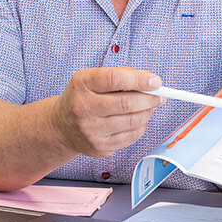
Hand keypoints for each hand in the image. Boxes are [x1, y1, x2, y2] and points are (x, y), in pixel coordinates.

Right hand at [50, 66, 164, 157]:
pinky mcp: (99, 146)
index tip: (156, 81)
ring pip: (132, 122)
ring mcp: (90, 129)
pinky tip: (138, 120)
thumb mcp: (92, 78)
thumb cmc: (82, 97)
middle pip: (126, 103)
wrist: (61, 126)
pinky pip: (130, 137)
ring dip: (147, 113)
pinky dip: (140, 127)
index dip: (140, 80)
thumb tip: (150, 82)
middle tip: (160, 96)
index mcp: (82, 83)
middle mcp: (83, 107)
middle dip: (150, 99)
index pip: (115, 79)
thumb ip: (120, 75)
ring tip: (149, 107)